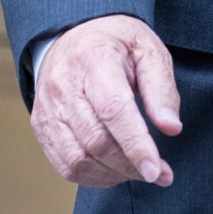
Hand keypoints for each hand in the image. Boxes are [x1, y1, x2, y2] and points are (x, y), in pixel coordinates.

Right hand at [29, 14, 183, 187]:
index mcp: (93, 58)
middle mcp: (63, 84)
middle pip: (96, 141)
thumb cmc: (115, 44)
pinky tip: (114, 169)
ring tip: (137, 169)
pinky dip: (94, 177)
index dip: (136, 144)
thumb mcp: (147, 50)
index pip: (113, 109)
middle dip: (131, 165)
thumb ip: (161, 88)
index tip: (156, 171)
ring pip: (79, 160)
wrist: (72, 36)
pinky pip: (66, 166)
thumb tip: (171, 128)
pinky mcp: (41, 126)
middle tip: (160, 172)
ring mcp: (47, 107)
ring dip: (114, 175)